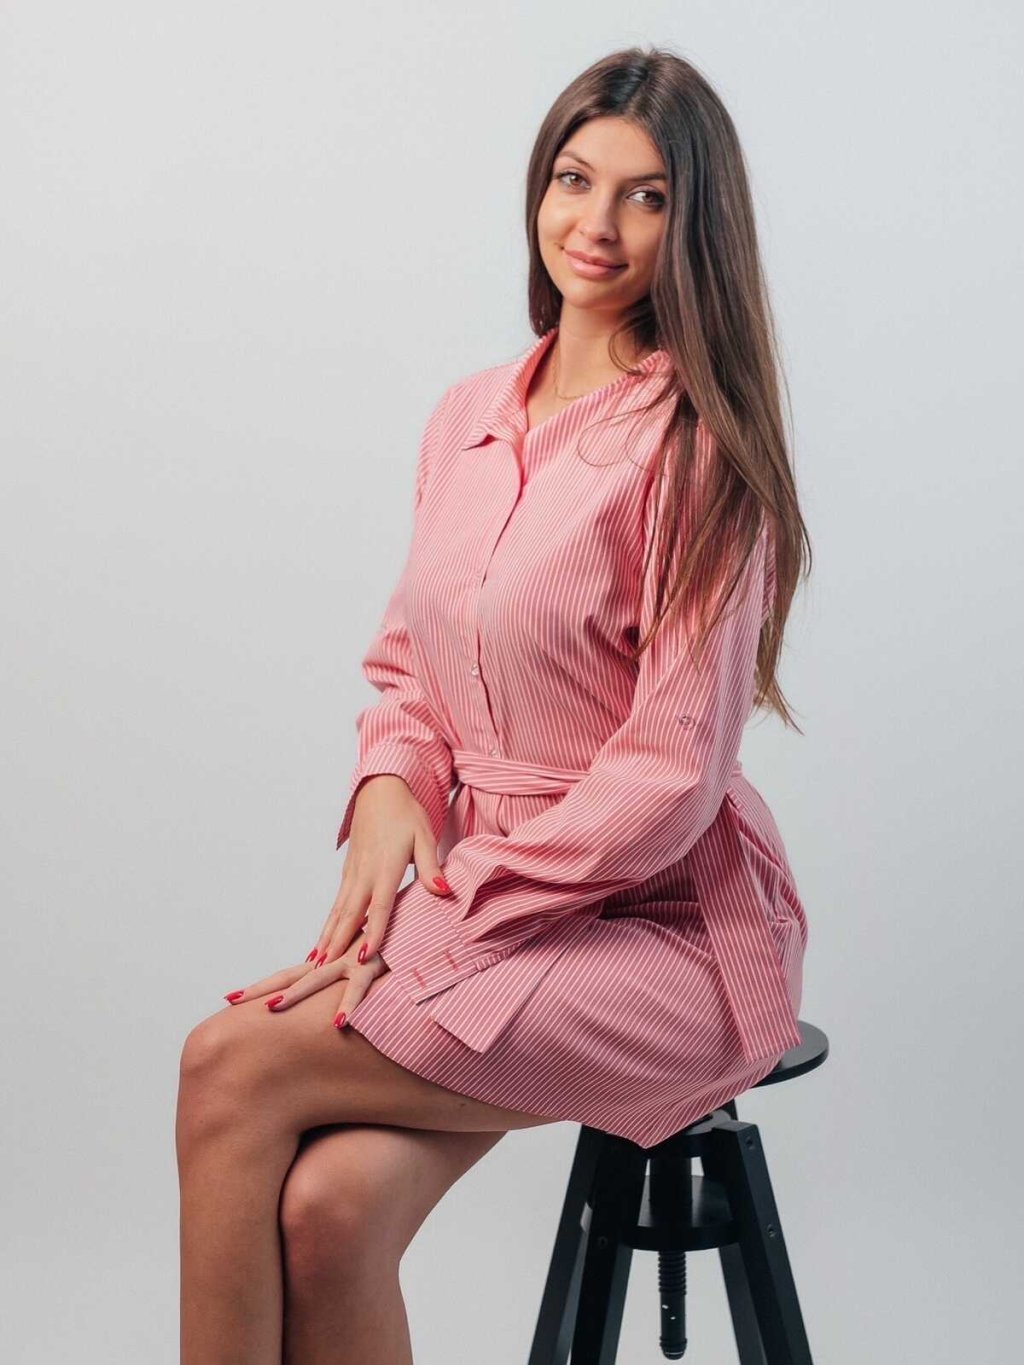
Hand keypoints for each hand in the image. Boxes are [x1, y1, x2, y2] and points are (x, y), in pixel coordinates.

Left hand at [223, 925, 388, 1028]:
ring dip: (296, 993)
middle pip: (292, 976)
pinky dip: (351, 1003)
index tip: (232, 998)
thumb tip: (331, 1001)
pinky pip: (361, 986)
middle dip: (261, 989)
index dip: (262, 986)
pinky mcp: (376, 964)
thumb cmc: (396, 949)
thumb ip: (350, 984)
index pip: (290, 976)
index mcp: (330, 962)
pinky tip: (340, 1021)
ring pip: (319, 979)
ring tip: (272, 1007)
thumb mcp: (368, 970)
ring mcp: (353, 961)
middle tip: (230, 999)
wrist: (418, 927)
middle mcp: (335, 960)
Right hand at [311, 774, 452, 967]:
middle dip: (337, 942)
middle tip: (324, 969)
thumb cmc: (405, 814)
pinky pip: (337, 903)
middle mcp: (364, 872)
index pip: (379, 906)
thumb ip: (431, 867)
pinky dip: (328, 923)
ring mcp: (352, 872)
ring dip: (326, 936)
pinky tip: (322, 939)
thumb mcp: (425, 836)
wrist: (380, 790)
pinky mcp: (348, 871)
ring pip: (338, 910)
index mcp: (385, 866)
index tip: (364, 956)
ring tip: (315, 961)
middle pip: (349, 913)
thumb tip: (443, 891)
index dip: (373, 933)